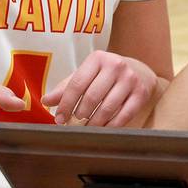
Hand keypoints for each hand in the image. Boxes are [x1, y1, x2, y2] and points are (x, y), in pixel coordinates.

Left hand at [42, 51, 157, 128]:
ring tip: (85, 129)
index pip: (77, 84)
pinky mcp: (141, 94)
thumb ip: (65, 88)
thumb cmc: (104, 75)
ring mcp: (131, 79)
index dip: (66, 104)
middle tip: (72, 126)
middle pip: (92, 97)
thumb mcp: (85, 75)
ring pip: (108, 108)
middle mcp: (116, 65)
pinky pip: (123, 116)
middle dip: (79, 115)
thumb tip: (46, 100)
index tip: (59, 119)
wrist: (137, 70)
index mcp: (98, 58)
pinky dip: (110, 126)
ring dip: (94, 123)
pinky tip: (102, 129)